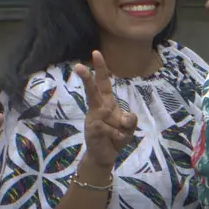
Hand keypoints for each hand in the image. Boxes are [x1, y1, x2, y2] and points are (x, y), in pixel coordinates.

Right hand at [74, 51, 137, 174]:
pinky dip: (118, 136)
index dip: (101, 68)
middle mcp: (98, 108)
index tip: (95, 53)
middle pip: (93, 90)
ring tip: (117, 135)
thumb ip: (130, 120)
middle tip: (77, 65)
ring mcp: (93, 118)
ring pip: (107, 113)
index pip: (104, 83)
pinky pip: (110, 129)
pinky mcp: (93, 129)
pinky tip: (115, 140)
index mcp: (107, 102)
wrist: (104, 156)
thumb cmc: (116, 138)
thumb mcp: (129, 128)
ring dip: (119, 126)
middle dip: (87, 78)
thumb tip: (127, 117)